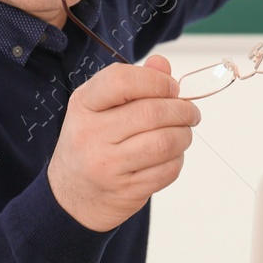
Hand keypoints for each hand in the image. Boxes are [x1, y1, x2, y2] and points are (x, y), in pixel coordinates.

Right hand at [47, 55, 199, 232]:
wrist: (72, 197)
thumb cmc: (90, 144)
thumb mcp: (99, 108)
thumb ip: (132, 84)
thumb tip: (163, 65)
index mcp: (83, 105)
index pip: (120, 81)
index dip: (155, 80)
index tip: (172, 87)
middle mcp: (90, 134)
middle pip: (151, 113)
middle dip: (182, 110)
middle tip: (190, 112)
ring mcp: (107, 165)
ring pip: (164, 143)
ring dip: (183, 135)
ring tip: (182, 133)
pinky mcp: (126, 190)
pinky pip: (167, 170)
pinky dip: (177, 159)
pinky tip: (170, 156)